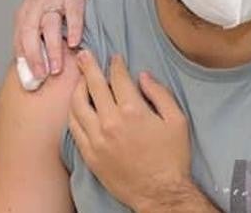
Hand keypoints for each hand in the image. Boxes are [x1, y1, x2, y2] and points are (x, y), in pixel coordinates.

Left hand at [16, 0, 88, 82]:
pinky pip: (73, 13)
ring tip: (57, 68)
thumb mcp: (32, 17)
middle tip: (43, 77)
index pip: (21, 41)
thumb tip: (30, 73)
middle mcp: (36, 9)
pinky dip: (73, 27)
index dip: (24, 61)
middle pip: (32, 35)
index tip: (30, 81)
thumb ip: (32, 40)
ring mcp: (54, 0)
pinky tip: (74, 42)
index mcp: (25, 17)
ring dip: (52, 47)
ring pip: (50, 26)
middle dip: (36, 57)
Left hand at [68, 50, 199, 211]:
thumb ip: (160, 94)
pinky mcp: (88, 153)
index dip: (115, 64)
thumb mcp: (177, 121)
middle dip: (88, 66)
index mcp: (132, 111)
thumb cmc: (172, 158)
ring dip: (77, 88)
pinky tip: (77, 107)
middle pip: (93, 85)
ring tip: (80, 80)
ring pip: (77, 105)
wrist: (160, 194)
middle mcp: (109, 122)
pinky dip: (73, 113)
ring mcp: (96, 138)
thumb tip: (143, 75)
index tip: (113, 58)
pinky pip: (73, 127)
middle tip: (83, 55)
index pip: (117, 78)